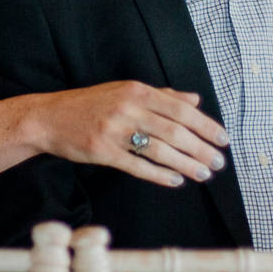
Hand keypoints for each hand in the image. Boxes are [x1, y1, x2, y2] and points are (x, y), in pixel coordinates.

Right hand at [36, 82, 230, 187]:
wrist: (49, 117)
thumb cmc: (90, 104)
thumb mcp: (125, 91)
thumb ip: (162, 95)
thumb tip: (195, 99)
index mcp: (136, 90)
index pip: (180, 108)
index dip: (205, 124)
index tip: (223, 138)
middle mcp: (127, 108)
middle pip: (174, 130)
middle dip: (201, 148)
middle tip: (219, 161)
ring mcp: (114, 131)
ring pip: (159, 150)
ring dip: (186, 164)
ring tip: (203, 173)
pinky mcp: (102, 152)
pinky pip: (137, 166)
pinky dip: (159, 174)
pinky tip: (176, 180)